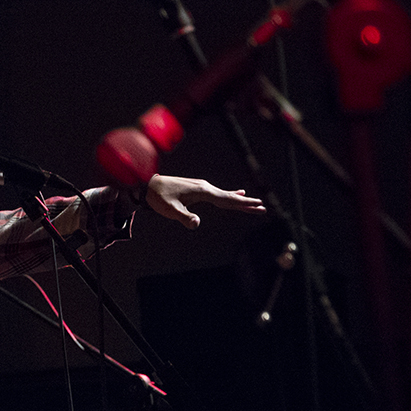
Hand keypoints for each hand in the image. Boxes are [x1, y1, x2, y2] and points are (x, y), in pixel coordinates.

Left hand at [145, 175, 266, 228]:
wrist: (148, 186)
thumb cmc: (158, 197)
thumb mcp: (169, 210)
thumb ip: (183, 217)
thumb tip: (196, 224)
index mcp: (202, 191)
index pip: (227, 199)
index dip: (242, 203)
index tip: (258, 205)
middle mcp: (205, 187)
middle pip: (230, 197)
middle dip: (246, 203)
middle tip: (263, 208)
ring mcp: (202, 187)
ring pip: (226, 195)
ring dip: (240, 200)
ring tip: (255, 203)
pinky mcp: (198, 189)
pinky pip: (218, 194)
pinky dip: (229, 195)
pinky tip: (237, 193)